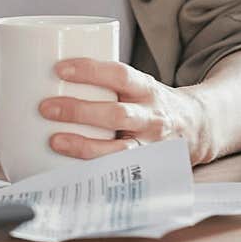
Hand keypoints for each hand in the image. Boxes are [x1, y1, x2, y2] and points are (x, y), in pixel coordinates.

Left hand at [38, 58, 209, 163]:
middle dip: (79, 111)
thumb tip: (40, 73)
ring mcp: (151, 145)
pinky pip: (120, 173)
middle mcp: (152, 117)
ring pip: (120, 149)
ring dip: (84, 146)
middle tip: (45, 107)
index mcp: (146, 89)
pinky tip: (71, 172)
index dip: (90, 70)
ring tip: (54, 140)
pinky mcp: (146, 168)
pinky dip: (96, 172)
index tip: (59, 69)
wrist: (199, 127)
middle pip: (117, 114)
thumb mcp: (136, 84)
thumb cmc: (150, 103)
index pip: (120, 75)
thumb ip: (103, 82)